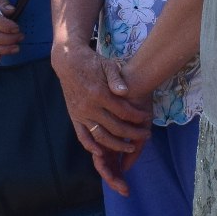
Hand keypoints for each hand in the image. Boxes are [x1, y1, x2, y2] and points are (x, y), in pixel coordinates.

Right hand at [54, 46, 150, 185]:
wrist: (69, 62)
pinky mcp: (74, 117)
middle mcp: (89, 107)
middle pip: (115, 127)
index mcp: (99, 93)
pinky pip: (82, 136)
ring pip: (100, 136)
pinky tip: (102, 153)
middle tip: (146, 136)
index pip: (122, 111)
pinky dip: (91, 146)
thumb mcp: (107, 65)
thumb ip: (117, 79)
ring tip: (131, 149)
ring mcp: (81, 114)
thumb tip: (125, 92)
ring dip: (116, 145)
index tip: (147, 118)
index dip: (137, 117)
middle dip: (132, 134)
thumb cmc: (92, 63)